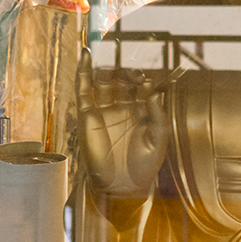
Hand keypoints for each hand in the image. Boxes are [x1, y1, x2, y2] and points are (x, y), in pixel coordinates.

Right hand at [80, 77, 168, 197]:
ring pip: (104, 81)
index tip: (148, 82)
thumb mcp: (158, 139)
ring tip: (115, 69)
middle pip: (122, 80)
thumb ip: (158, 114)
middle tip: (132, 75)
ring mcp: (104, 109)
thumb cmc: (143, 166)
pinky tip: (86, 54)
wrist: (122, 187)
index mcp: (141, 111)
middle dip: (127, 73)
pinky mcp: (87, 114)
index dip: (144, 80)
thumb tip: (155, 91)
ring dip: (109, 70)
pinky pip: (83, 89)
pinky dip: (83, 70)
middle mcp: (122, 107)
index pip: (142, 86)